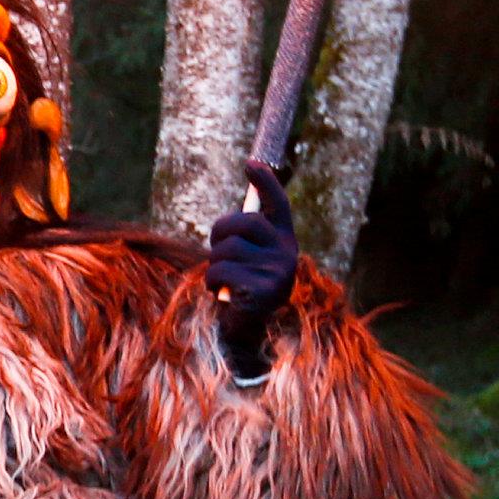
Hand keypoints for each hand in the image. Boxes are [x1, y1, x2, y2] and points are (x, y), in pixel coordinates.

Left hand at [206, 161, 298, 379]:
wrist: (248, 335)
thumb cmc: (241, 292)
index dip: (265, 182)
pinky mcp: (264, 292)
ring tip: (221, 282)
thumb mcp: (247, 260)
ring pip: (227, 250)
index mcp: (284, 241)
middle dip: (219, 233)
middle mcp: (287, 253)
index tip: (250, 163)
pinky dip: (212, 283)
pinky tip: (221, 295)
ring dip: (213, 266)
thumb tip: (241, 209)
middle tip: (215, 250)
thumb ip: (246, 238)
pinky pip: (221, 272)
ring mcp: (278, 272)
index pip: (278, 205)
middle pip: (244, 222)